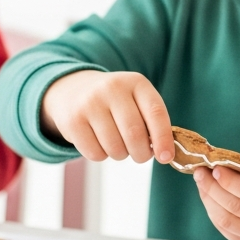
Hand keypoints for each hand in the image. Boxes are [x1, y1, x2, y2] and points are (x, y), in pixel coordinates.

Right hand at [41, 70, 172, 162]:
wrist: (73, 89)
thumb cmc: (115, 102)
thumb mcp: (136, 99)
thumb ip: (152, 121)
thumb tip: (164, 154)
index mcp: (136, 82)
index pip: (156, 112)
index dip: (163, 138)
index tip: (166, 157)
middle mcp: (113, 88)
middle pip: (134, 134)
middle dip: (142, 153)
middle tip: (140, 155)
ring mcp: (90, 103)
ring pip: (115, 148)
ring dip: (121, 155)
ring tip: (117, 143)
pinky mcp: (73, 121)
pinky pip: (95, 154)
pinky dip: (102, 155)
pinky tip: (99, 141)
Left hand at [193, 160, 239, 239]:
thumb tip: (222, 166)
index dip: (230, 181)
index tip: (216, 167)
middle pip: (236, 207)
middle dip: (213, 188)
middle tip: (200, 172)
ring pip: (228, 221)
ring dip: (209, 201)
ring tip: (202, 183)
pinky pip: (228, 231)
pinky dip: (214, 214)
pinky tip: (209, 198)